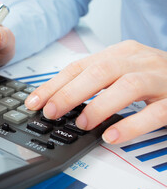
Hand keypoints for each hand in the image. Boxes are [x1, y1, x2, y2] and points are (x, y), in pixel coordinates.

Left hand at [25, 40, 166, 143]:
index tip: (34, 102)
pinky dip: (131, 125)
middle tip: (51, 112)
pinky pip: (154, 112)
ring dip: (99, 106)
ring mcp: (158, 78)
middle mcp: (137, 61)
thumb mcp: (120, 71)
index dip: (54, 85)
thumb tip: (57, 101)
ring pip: (126, 86)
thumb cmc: (151, 75)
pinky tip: (112, 135)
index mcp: (119, 53)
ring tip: (83, 123)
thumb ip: (93, 83)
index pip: (79, 67)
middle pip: (99, 72)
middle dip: (70, 93)